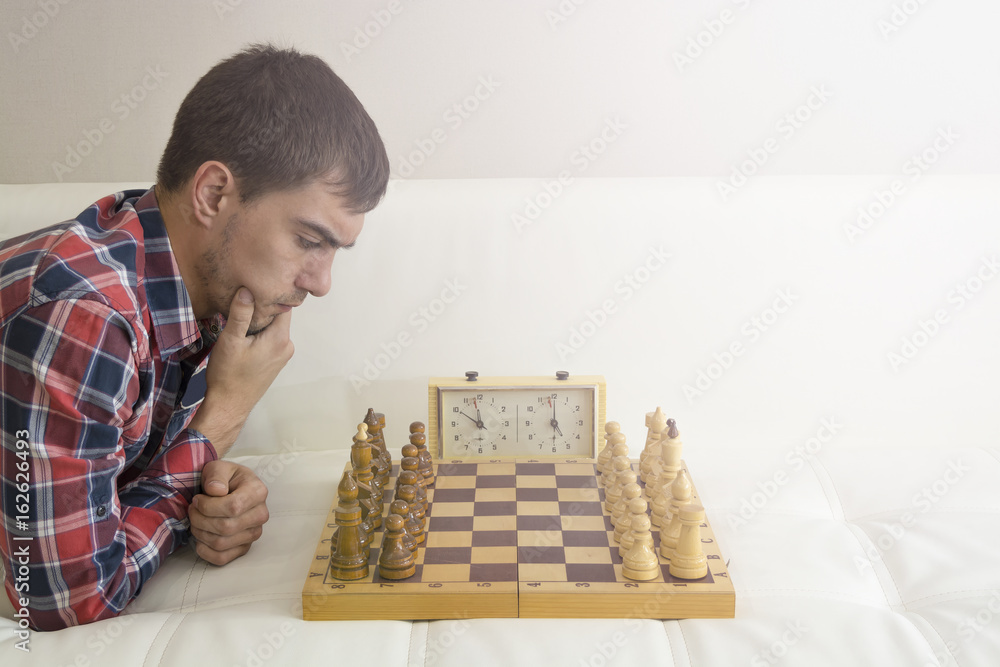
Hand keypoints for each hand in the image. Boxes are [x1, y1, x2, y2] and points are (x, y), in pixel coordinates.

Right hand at [189, 287, 293, 455]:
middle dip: (262, 309)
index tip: (254, 288)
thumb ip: (240, 314)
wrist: (229, 405)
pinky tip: (244, 336)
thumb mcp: (230, 340)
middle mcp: (287, 346)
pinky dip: (260, 334)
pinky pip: (271, 339)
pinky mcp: (275, 361)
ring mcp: (283, 355)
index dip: (269, 295)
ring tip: (240, 319)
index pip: (283, 306)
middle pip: (279, 316)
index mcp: (280, 338)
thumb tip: (247, 290)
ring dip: (259, 322)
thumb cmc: (228, 375)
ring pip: (274, 328)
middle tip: (242, 302)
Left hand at [189, 460, 268, 565]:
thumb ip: (216, 475)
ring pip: (221, 543)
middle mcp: (260, 515)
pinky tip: (200, 538)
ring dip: (200, 533)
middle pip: (226, 527)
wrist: (229, 488)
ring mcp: (254, 533)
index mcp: (258, 492)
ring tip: (195, 521)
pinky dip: (205, 551)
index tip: (197, 499)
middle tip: (192, 510)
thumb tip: (216, 491)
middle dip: (200, 520)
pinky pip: (222, 558)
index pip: (233, 507)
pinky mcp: (244, 547)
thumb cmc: (224, 478)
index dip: (208, 507)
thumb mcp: (218, 468)